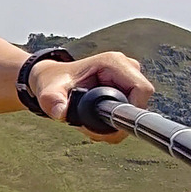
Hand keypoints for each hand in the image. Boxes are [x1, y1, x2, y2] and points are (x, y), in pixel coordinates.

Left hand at [30, 52, 154, 142]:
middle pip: (139, 104)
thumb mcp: (49, 91)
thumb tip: (60, 113)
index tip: (106, 125)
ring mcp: (129, 79)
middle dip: (117, 123)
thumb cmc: (53, 82)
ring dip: (113, 125)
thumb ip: (53, 101)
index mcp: (113, 63)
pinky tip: (94, 123)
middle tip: (90, 129)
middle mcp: (126, 68)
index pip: (141, 90)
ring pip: (134, 111)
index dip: (131, 112)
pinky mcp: (127, 90)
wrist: (53, 80)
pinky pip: (129, 112)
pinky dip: (113, 123)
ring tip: (87, 124)